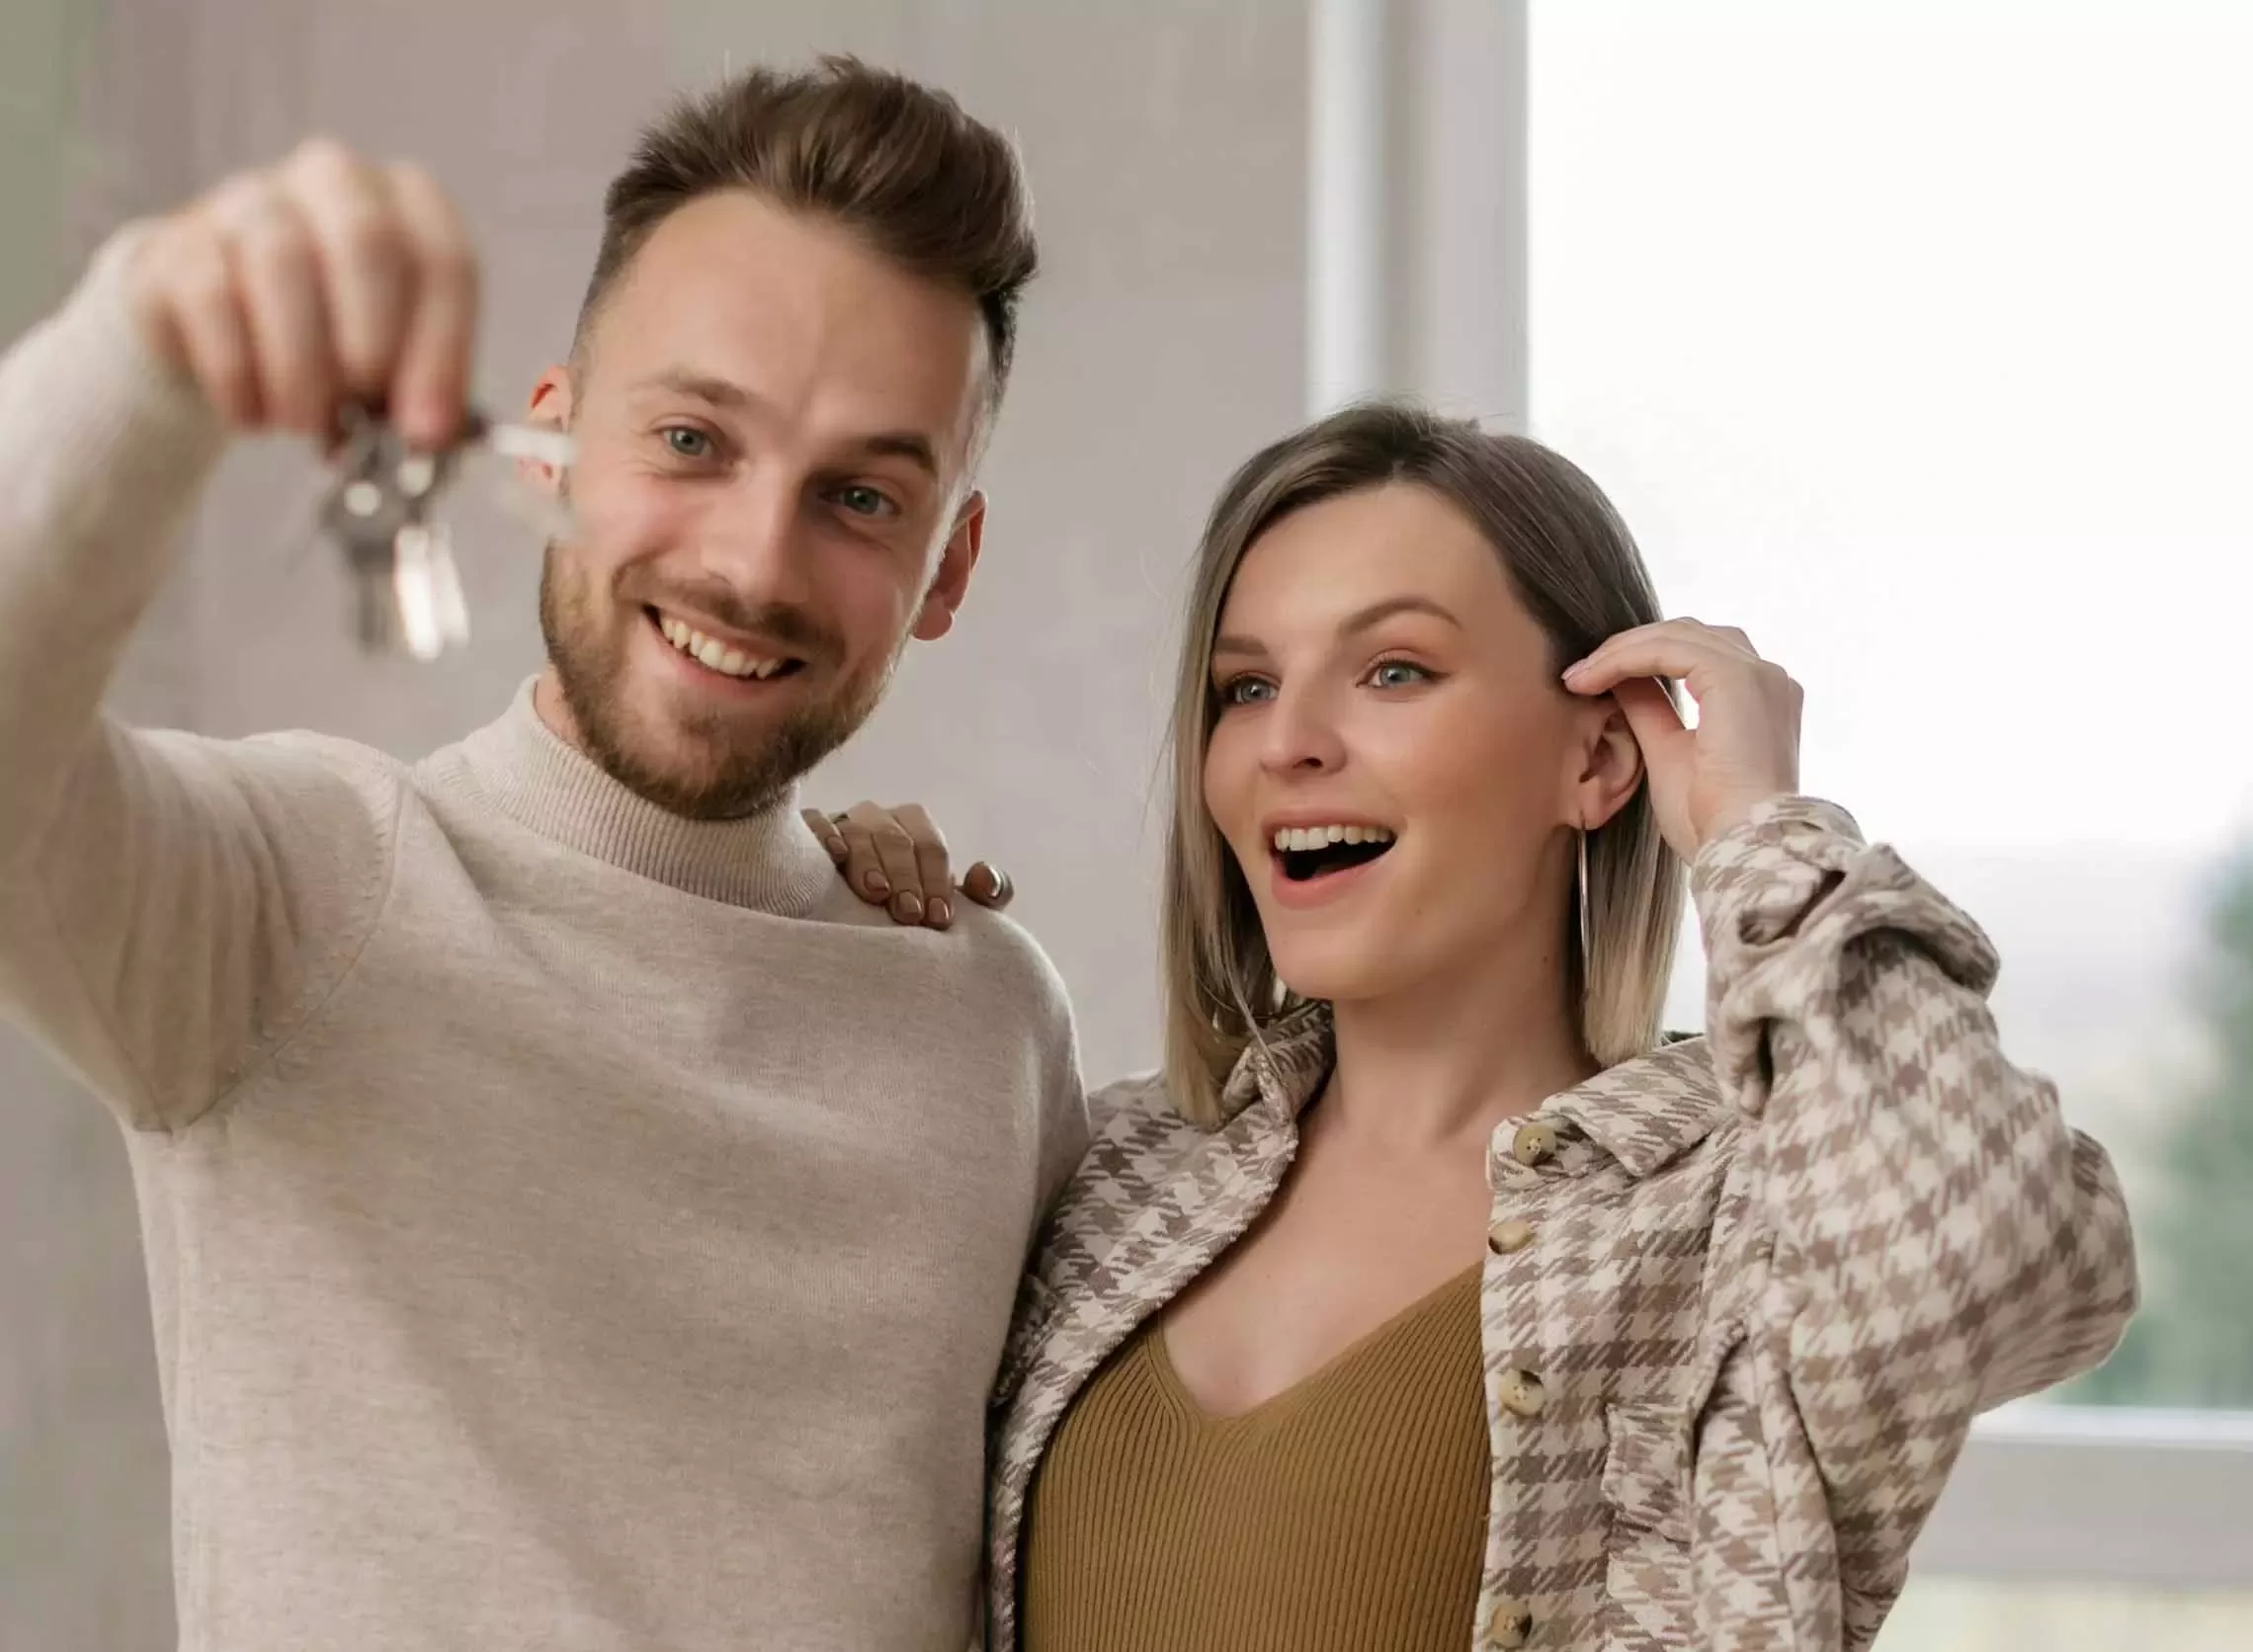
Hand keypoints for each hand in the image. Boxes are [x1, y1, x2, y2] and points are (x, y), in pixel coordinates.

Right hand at [126, 137, 477, 448]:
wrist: (223, 330)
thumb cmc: (336, 342)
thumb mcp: (395, 361)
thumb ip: (420, 389)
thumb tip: (427, 434)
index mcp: (406, 203)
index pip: (444, 260)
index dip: (441, 352)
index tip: (425, 431)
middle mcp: (332, 180)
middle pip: (366, 238)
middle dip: (369, 342)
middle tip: (358, 413)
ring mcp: (248, 199)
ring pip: (281, 262)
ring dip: (298, 366)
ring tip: (302, 422)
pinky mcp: (178, 241)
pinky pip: (211, 296)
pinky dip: (236, 372)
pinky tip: (251, 413)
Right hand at [801, 802, 1014, 929]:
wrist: (845, 923)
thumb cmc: (906, 912)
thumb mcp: (946, 907)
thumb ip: (984, 895)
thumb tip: (987, 879)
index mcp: (913, 828)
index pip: (930, 846)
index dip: (938, 880)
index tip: (938, 919)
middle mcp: (876, 820)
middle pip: (895, 837)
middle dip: (905, 876)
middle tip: (909, 914)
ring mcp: (839, 824)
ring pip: (856, 831)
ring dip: (869, 861)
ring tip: (877, 894)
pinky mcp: (802, 834)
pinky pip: (812, 822)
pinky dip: (825, 836)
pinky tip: (835, 857)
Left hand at [1562, 619, 1801, 859]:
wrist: (1741, 849)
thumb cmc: (1712, 821)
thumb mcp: (1667, 754)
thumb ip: (1650, 711)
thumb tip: (1620, 681)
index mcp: (1757, 700)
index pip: (1696, 654)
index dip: (1641, 658)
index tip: (1590, 681)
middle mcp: (1767, 680)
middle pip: (1689, 634)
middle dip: (1630, 647)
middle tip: (1580, 673)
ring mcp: (1758, 676)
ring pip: (1677, 634)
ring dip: (1622, 649)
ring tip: (1581, 675)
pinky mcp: (1737, 679)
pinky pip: (1670, 648)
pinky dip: (1627, 657)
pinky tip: (1593, 677)